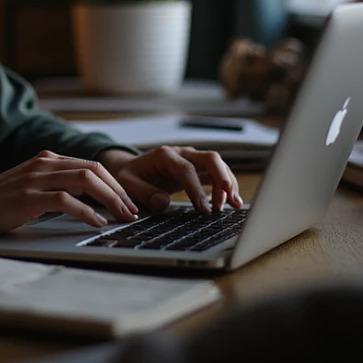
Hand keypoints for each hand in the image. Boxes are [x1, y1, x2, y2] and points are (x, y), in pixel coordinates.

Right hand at [0, 150, 139, 237]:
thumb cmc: (0, 204)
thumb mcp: (32, 188)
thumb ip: (57, 186)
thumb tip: (93, 202)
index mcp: (46, 159)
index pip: (91, 164)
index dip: (115, 183)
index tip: (128, 202)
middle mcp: (43, 164)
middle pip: (94, 169)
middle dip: (119, 190)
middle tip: (132, 210)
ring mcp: (36, 179)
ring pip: (86, 180)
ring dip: (110, 199)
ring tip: (121, 216)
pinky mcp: (29, 197)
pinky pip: (66, 200)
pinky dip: (87, 212)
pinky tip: (97, 223)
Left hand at [99, 146, 243, 214]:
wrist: (129, 168)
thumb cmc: (128, 176)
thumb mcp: (127, 184)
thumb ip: (143, 192)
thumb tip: (163, 202)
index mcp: (164, 155)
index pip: (186, 169)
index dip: (196, 189)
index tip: (204, 209)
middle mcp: (181, 153)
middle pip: (209, 158)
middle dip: (222, 178)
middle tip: (228, 201)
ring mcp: (191, 159)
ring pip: (217, 164)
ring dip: (228, 183)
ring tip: (234, 205)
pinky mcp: (197, 168)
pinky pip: (216, 173)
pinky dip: (226, 185)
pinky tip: (232, 202)